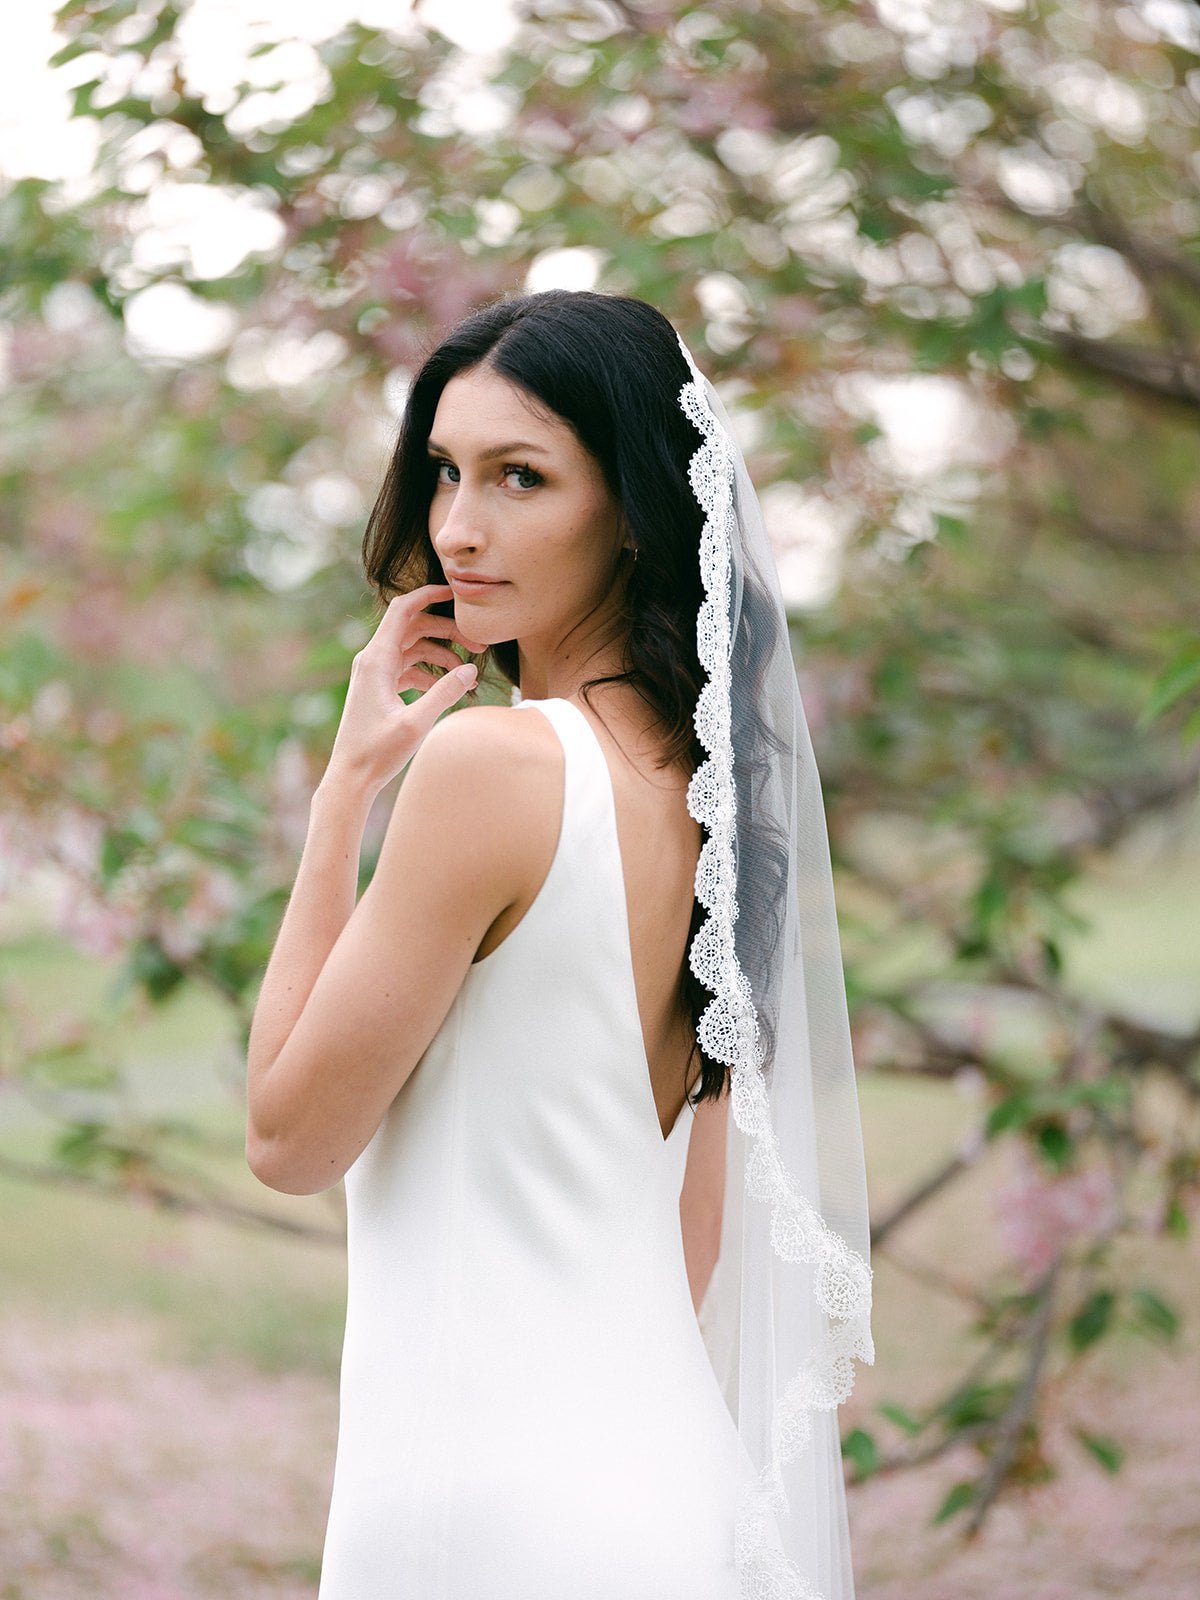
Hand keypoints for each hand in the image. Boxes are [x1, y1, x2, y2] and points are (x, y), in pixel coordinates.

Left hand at [323, 585, 487, 797]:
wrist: (350, 778)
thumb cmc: (377, 753)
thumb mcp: (416, 724)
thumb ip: (444, 693)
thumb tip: (471, 670)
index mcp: (376, 659)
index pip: (403, 609)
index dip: (429, 595)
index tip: (456, 593)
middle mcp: (372, 660)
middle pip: (414, 627)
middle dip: (447, 630)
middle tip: (479, 643)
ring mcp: (375, 674)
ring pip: (413, 647)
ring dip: (441, 652)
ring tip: (468, 669)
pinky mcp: (379, 689)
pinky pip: (408, 666)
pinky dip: (429, 670)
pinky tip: (446, 686)